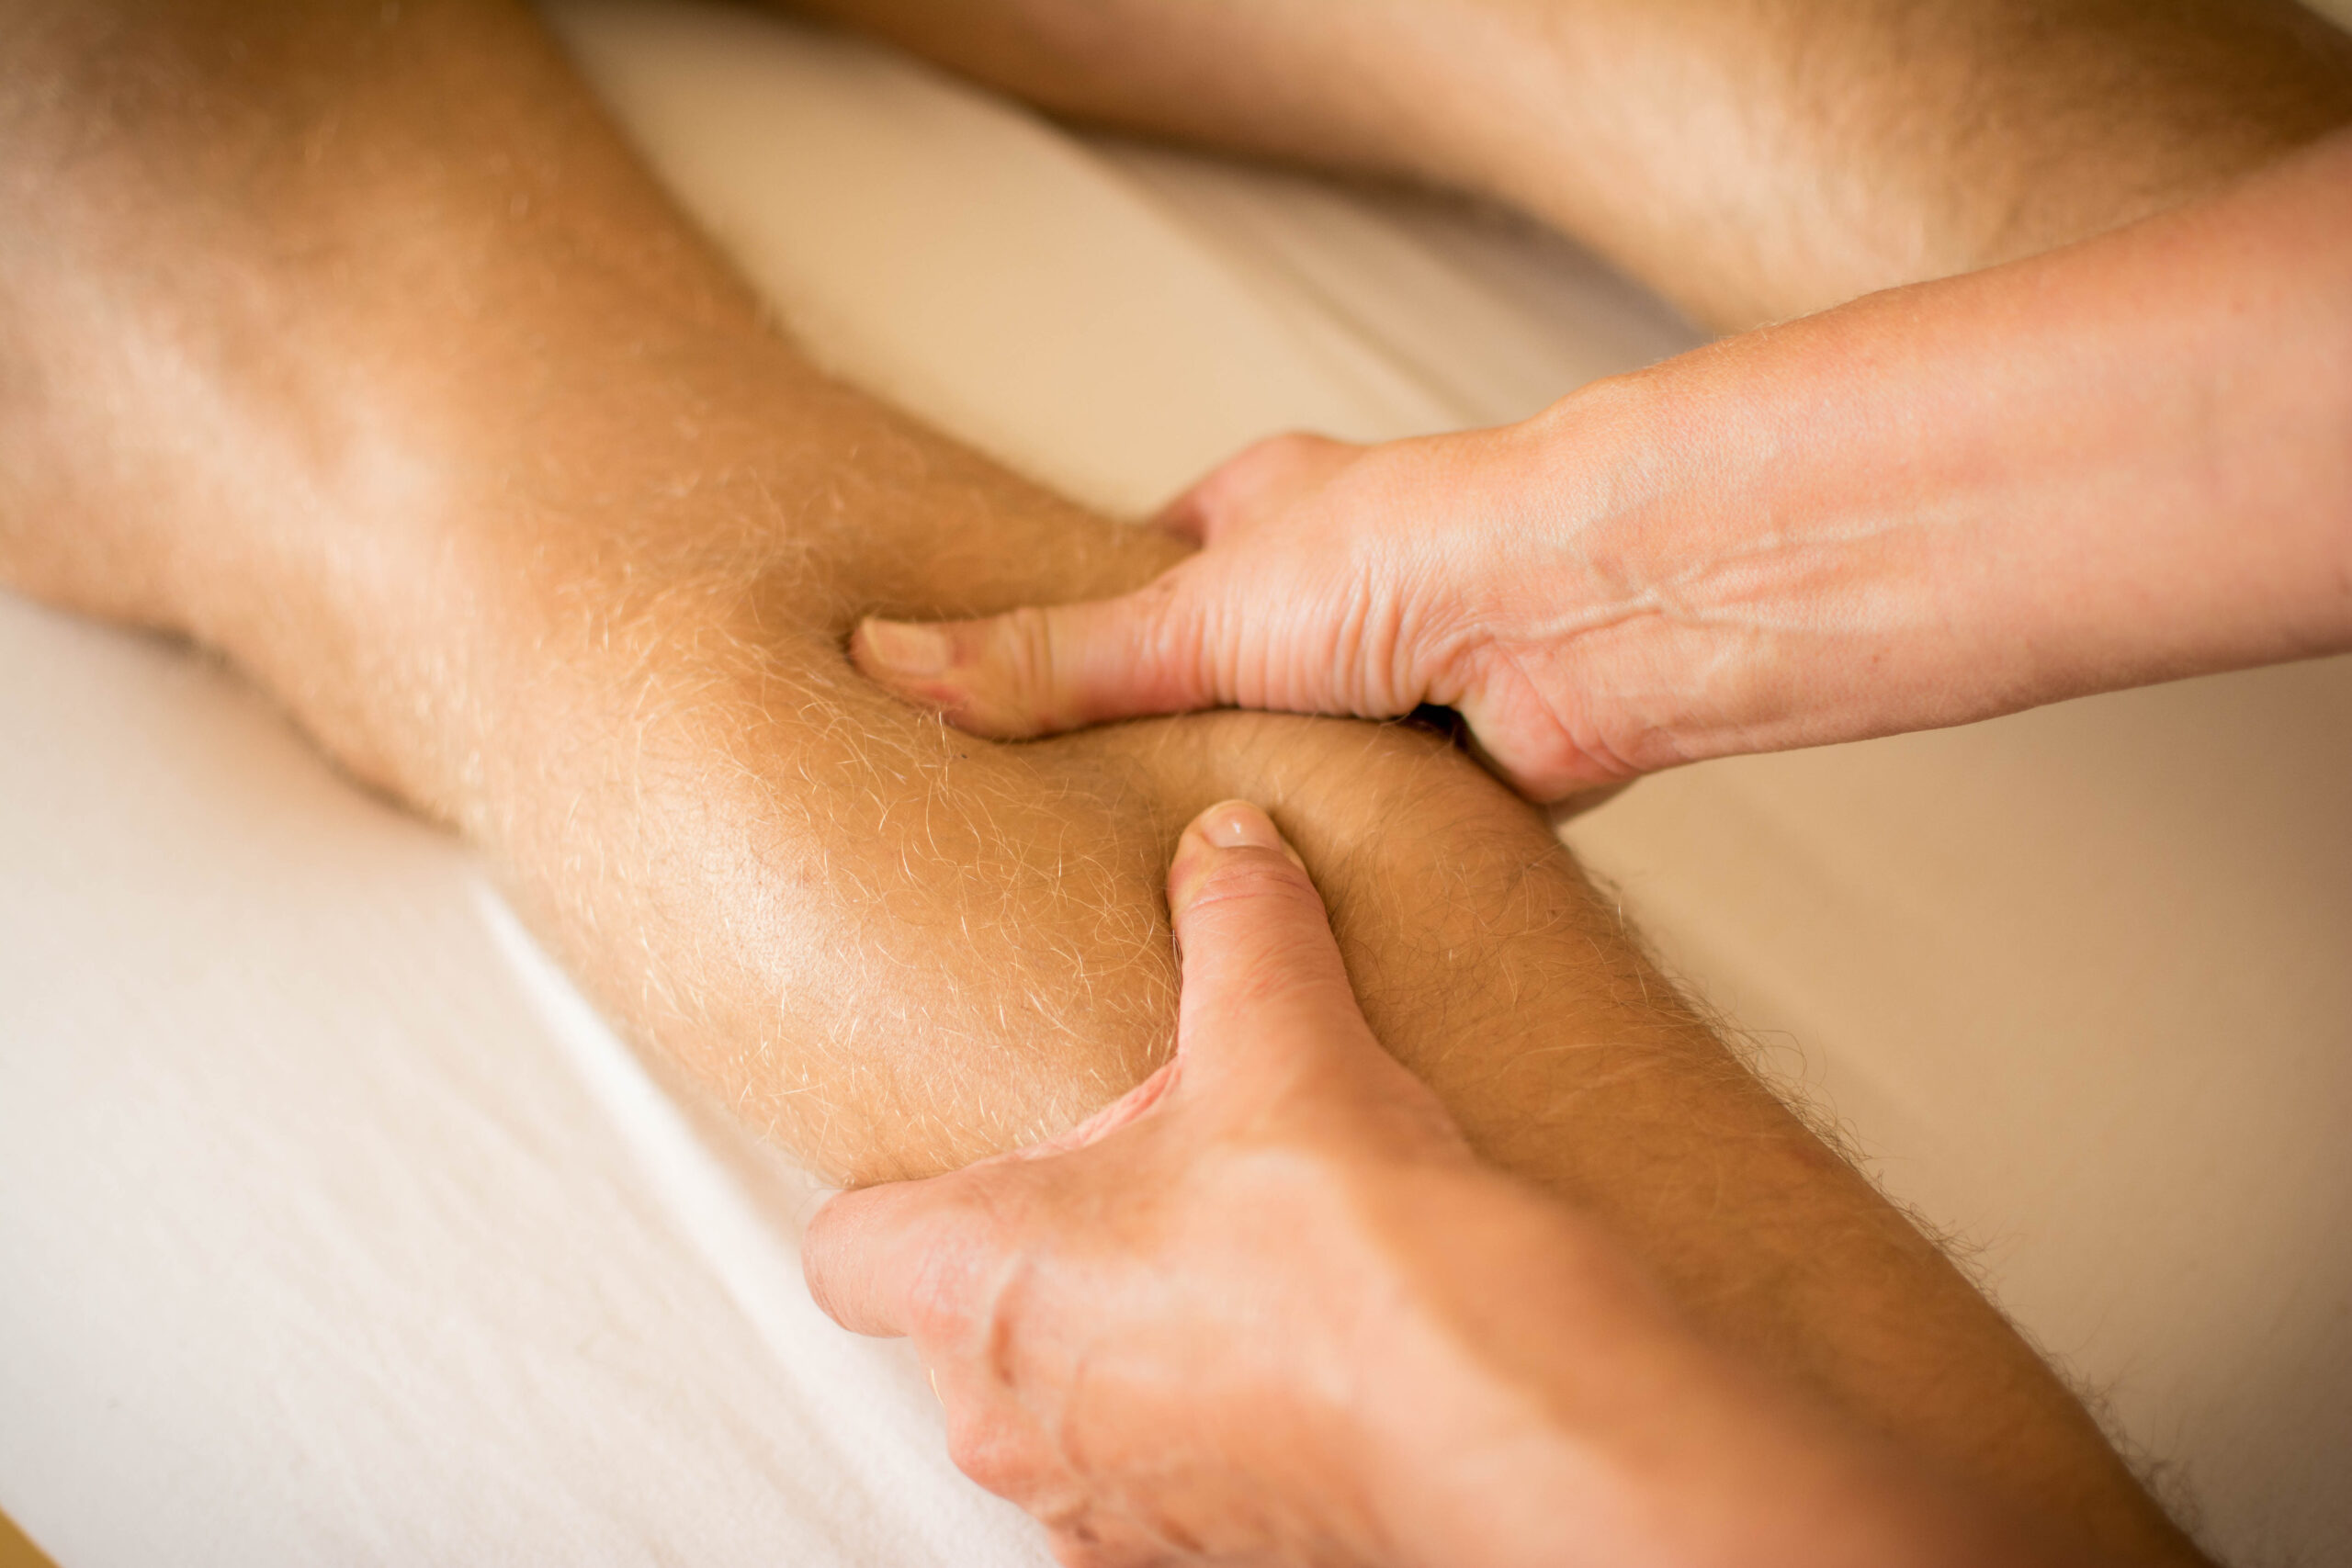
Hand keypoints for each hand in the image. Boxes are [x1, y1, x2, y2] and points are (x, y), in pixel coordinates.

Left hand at [801, 801, 2103, 1567]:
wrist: (1487, 1402)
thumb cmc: (1342, 1242)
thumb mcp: (1280, 1034)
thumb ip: (1237, 926)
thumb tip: (1229, 848)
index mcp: (978, 1286)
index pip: (844, 1251)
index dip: (895, 1195)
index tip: (963, 1156)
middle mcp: (1012, 1422)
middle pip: (963, 1328)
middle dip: (1041, 1257)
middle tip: (1140, 1187)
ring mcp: (1099, 1510)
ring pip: (1058, 1415)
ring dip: (1116, 1348)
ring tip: (1225, 1271)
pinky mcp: (1195, 1560)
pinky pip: (1150, 1492)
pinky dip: (1193, 1433)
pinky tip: (1284, 1365)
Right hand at [850, 132, 2351, 805]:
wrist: (1595, 615)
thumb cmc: (1416, 555)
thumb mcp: (1192, 610)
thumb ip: (1051, 658)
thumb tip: (888, 658)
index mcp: (1257, 514)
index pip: (1135, 580)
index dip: (1074, 650)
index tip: (1002, 730)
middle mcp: (1327, 592)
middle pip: (1209, 686)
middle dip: (1156, 755)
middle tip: (1059, 850)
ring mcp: (1391, 681)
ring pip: (1289, 767)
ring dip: (1250, 824)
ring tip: (1143, 914)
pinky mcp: (1453, 771)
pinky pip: (1370, 833)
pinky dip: (1331, 870)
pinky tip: (1269, 935)